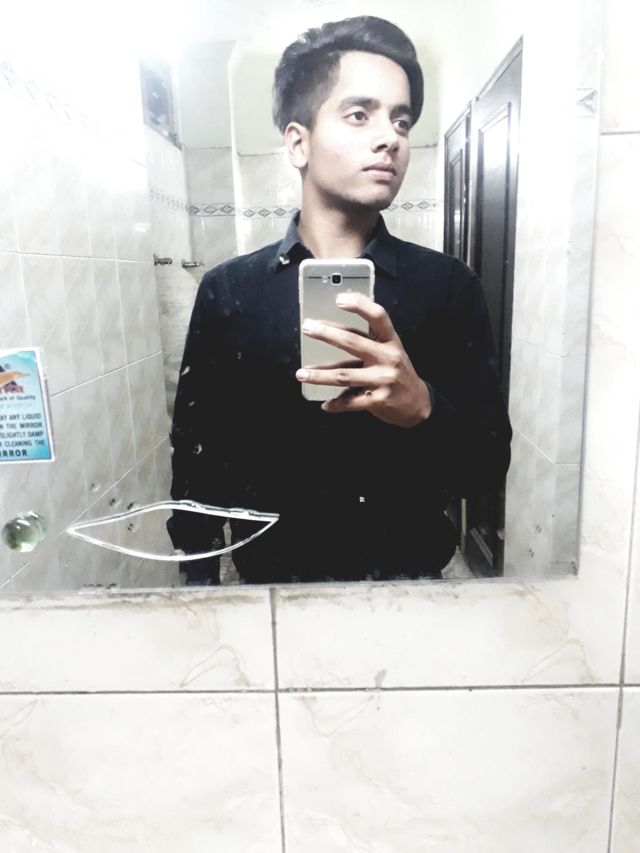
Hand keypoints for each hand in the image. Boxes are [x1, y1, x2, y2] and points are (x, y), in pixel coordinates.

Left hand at [296, 293, 431, 427]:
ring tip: (302, 373)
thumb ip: (371, 338)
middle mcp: (388, 358)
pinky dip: (335, 404)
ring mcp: (382, 380)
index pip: (378, 317)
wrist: (418, 403)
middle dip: (327, 334)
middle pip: (353, 342)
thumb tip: (336, 324)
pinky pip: (350, 402)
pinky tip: (325, 403)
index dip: (360, 305)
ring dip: (320, 375)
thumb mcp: (391, 350)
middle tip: (307, 327)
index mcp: (391, 341)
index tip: (339, 299)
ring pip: (344, 375)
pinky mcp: (377, 401)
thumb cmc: (397, 372)